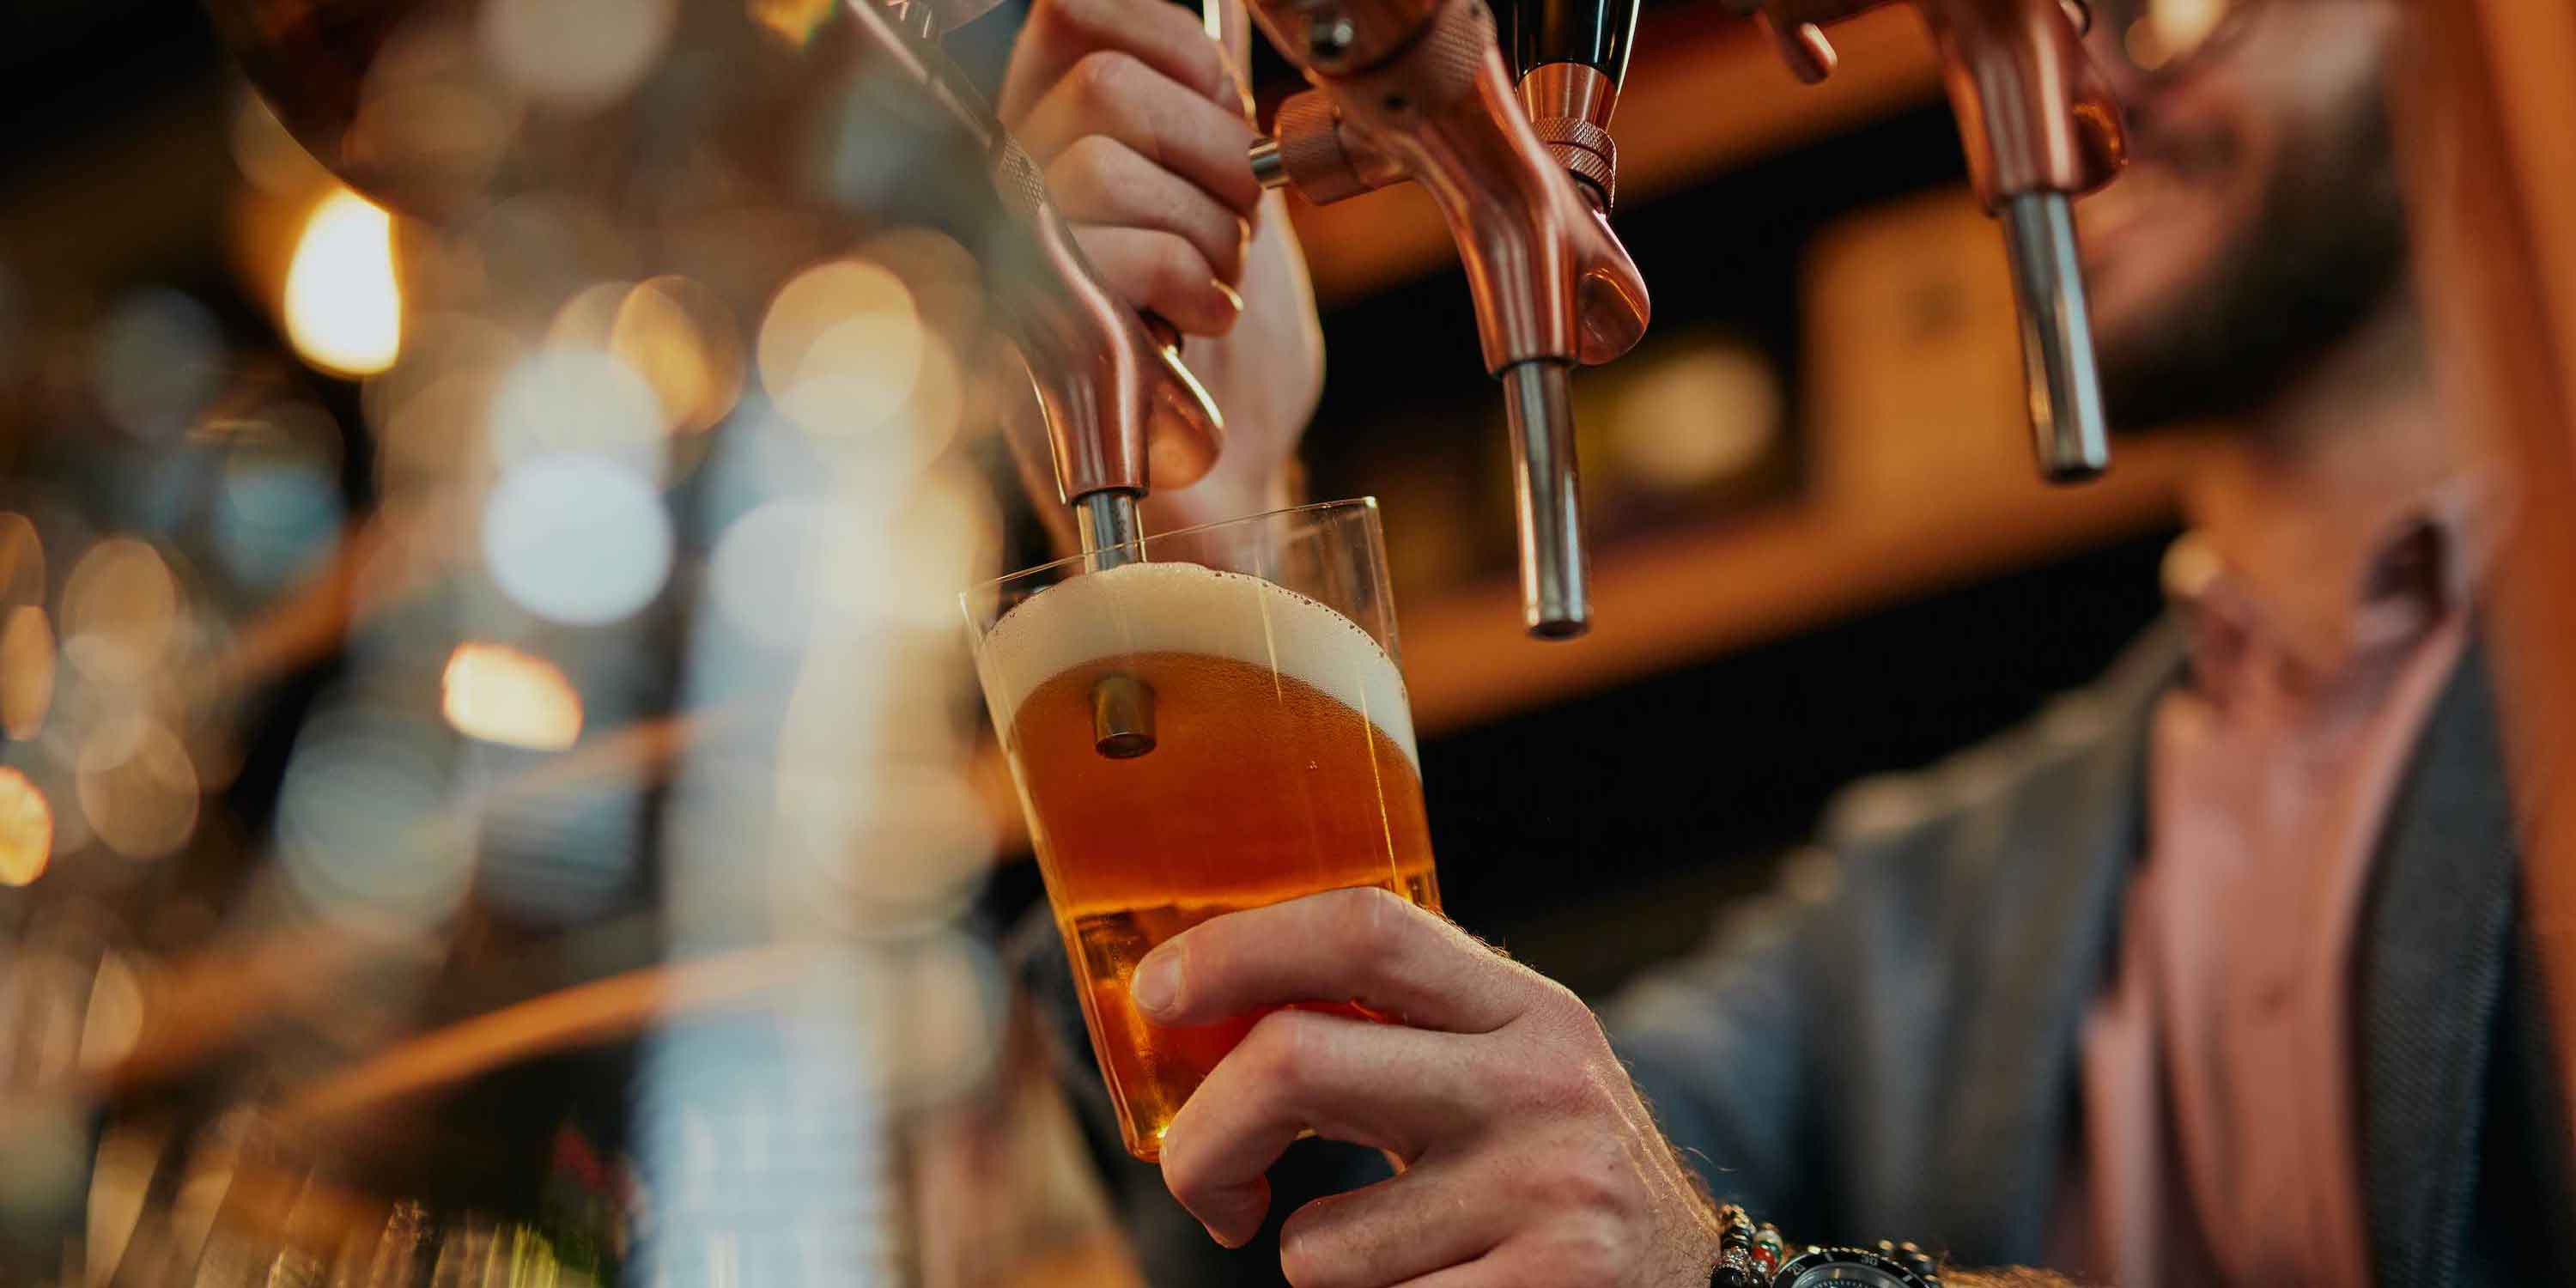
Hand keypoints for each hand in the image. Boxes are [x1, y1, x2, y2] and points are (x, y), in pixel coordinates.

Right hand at [998, 0, 1324, 528]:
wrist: (1223, 487)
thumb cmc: (1226, 357)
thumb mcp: (1229, 207)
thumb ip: (1211, 118)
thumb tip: (1219, 45)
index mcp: (1049, 128)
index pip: (1071, 11)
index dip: (1165, 37)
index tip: (1227, 98)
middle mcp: (1007, 181)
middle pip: (1100, 86)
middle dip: (1208, 146)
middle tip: (1237, 215)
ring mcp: (1009, 258)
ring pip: (1101, 165)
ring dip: (1201, 226)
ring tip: (1215, 280)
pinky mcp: (1028, 336)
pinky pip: (1110, 255)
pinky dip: (1187, 281)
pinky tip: (1199, 319)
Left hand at [1131, 888, 1725, 1286]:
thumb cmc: (1551, 1179)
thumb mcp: (1503, 1073)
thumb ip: (1391, 1031)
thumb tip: (1199, 1018)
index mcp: (1524, 1009)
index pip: (1363, 929)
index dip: (1234, 950)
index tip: (1155, 996)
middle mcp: (1541, 1085)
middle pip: (1292, 1060)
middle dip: (1203, 1139)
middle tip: (1205, 1189)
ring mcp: (1545, 1196)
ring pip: (1314, 1241)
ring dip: (1317, 1266)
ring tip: (1398, 1262)